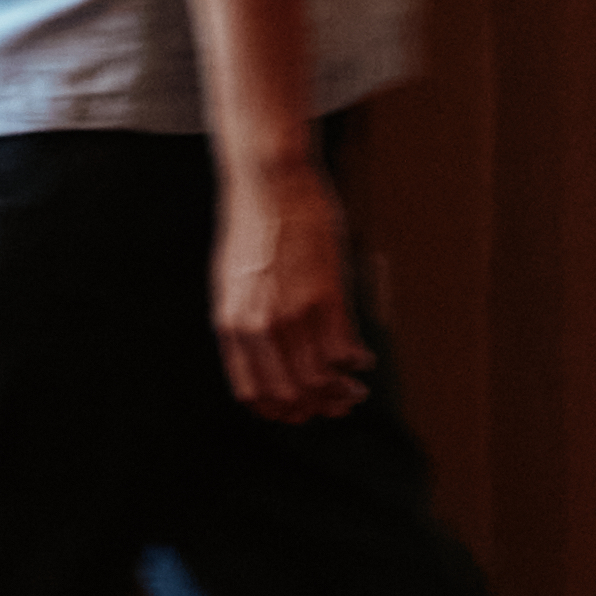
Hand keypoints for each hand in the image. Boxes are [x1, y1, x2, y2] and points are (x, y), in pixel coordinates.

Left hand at [212, 157, 369, 424]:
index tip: (300, 411)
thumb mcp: (235, 280)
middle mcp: (259, 326)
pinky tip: (364, 359)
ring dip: (342, 392)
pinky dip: (356, 362)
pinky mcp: (325, 296)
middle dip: (317, 408)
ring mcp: (292, 313)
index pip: (253, 392)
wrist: (268, 183)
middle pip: (290, 393)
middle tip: (338, 406)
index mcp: (231, 324)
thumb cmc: (254, 226)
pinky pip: (343, 349)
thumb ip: (247, 318)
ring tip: (356, 389)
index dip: (280, 410)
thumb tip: (266, 350)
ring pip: (319, 379)